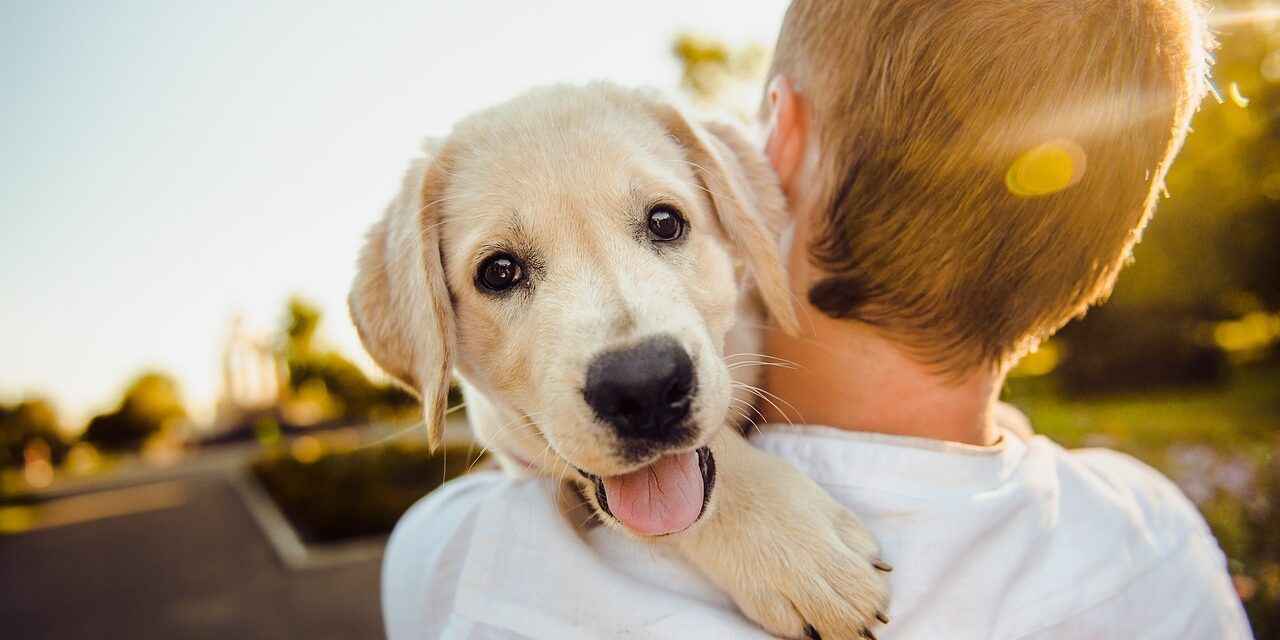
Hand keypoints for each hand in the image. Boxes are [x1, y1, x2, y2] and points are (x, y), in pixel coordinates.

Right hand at [671, 428, 891, 638]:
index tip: (874, 597)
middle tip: (865, 623)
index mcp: (829, 531)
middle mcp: (808, 560)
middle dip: (865, 618)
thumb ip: (848, 531)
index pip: (870, 580)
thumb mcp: (817, 498)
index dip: (877, 593)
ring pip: (827, 623)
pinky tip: (807, 628)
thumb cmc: (762, 483)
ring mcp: (779, 580)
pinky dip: (802, 630)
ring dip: (840, 631)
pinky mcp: (750, 593)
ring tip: (841, 632)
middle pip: (855, 607)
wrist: (705, 482)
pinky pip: (785, 626)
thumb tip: (877, 565)